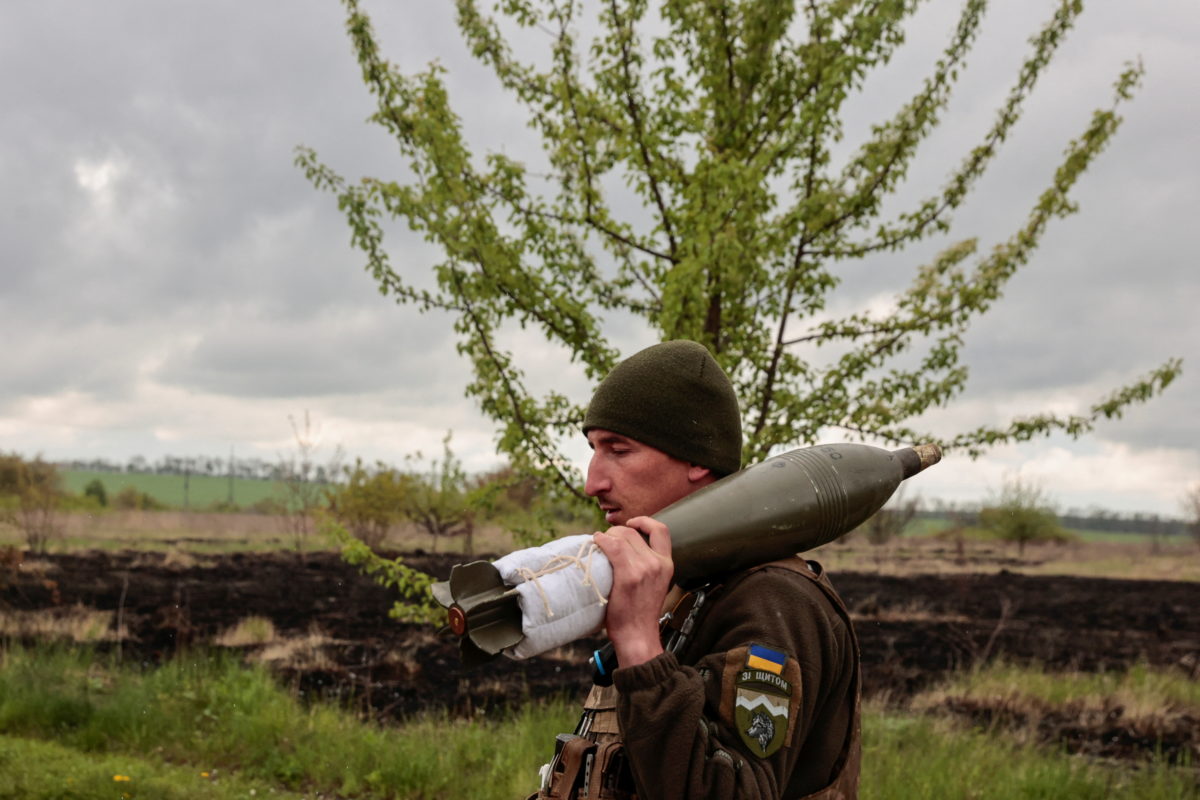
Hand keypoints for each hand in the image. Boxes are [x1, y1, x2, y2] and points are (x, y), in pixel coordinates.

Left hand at [593, 515, 673, 667]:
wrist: (637, 636)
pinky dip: (602, 541)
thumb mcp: (654, 585)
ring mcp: (644, 569)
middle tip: (605, 540)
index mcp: (667, 564)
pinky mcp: (629, 576)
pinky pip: (613, 547)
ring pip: (622, 536)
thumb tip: (625, 550)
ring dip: (607, 536)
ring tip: (599, 543)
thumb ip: (646, 566)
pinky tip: (595, 543)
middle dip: (616, 531)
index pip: (661, 530)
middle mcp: (658, 563)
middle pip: (634, 532)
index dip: (645, 521)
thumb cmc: (639, 614)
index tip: (632, 523)